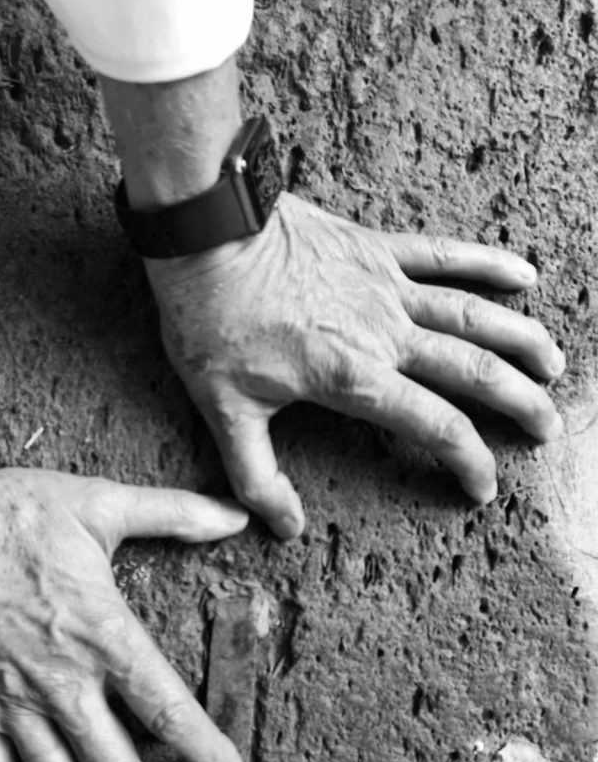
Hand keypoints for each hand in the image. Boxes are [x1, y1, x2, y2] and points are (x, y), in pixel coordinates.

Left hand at [145, 192, 565, 536]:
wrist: (207, 233)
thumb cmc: (211, 321)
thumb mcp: (223, 411)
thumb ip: (256, 476)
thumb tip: (286, 528)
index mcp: (353, 377)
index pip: (435, 426)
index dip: (469, 461)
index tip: (483, 486)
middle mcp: (384, 334)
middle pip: (472, 371)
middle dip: (519, 403)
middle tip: (549, 426)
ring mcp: (386, 287)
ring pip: (473, 315)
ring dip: (520, 340)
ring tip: (554, 364)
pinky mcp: (377, 248)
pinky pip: (444, 253)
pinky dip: (486, 262)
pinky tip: (523, 274)